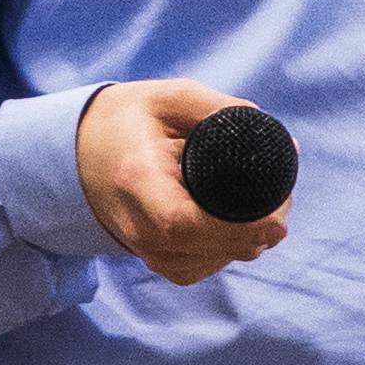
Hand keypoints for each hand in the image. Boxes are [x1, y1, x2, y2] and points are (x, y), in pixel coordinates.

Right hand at [76, 79, 292, 287]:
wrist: (80, 153)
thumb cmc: (129, 120)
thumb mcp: (169, 97)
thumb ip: (219, 109)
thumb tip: (274, 137)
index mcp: (137, 181)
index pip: (184, 223)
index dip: (236, 229)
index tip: (276, 219)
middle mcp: (137, 225)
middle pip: (206, 248)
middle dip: (257, 232)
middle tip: (284, 201)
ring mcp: (143, 249)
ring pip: (210, 262)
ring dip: (248, 243)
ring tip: (269, 208)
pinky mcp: (154, 259)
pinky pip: (200, 267)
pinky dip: (228, 251)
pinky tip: (244, 229)